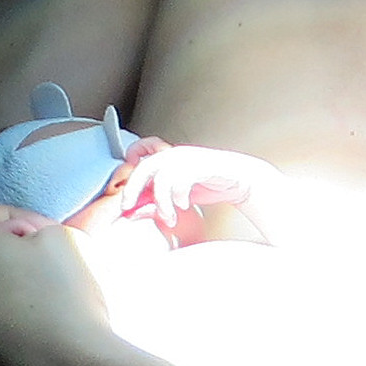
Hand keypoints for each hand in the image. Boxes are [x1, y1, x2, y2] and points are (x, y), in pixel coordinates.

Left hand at [107, 144, 284, 244]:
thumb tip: (133, 213)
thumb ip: (156, 202)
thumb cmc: (208, 184)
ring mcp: (187, 159)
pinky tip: (184, 205)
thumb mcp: (177, 196)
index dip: (130, 161)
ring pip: (161, 178)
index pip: (141, 149)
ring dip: (161, 202)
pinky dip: (178, 197)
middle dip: (133, 189)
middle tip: (128, 207)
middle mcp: (175, 154)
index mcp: (168, 156)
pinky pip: (180, 181)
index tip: (126, 180)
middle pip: (144, 167)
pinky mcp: (199, 166)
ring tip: (169, 216)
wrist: (239, 180)